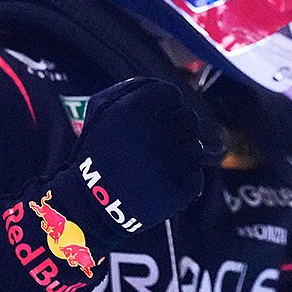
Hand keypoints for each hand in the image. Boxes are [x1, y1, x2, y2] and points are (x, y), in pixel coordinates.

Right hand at [57, 78, 208, 237]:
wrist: (95, 204)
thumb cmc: (99, 153)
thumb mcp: (101, 109)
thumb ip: (134, 88)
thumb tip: (168, 91)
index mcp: (134, 110)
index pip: (171, 93)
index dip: (164, 104)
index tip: (153, 117)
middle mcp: (155, 133)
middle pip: (188, 117)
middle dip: (174, 127)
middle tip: (151, 144)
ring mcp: (172, 161)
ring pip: (194, 146)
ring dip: (179, 153)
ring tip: (152, 165)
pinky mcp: (182, 186)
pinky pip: (196, 172)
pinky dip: (182, 177)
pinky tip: (158, 181)